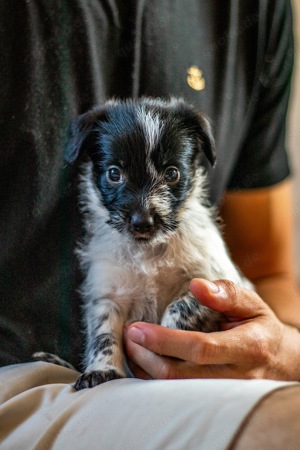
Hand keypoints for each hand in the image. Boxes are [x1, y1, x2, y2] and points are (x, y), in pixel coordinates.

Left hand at [124, 279, 299, 380]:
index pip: (200, 349)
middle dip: (146, 356)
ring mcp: (223, 395)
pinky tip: (144, 361)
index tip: (137, 329)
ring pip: (174, 391)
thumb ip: (226, 293)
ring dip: (146, 369)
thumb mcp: (252, 303)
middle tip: (129, 335)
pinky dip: (154, 380)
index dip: (165, 341)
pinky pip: (176, 396)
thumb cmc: (260, 327)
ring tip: (132, 346)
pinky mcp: (210, 401)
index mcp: (248, 347)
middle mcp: (236, 377)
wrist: (279, 361)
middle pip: (180, 376)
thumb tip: (196, 286)